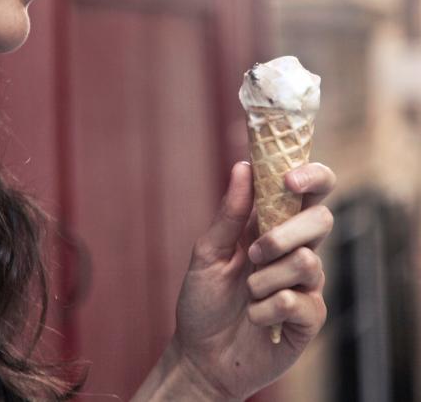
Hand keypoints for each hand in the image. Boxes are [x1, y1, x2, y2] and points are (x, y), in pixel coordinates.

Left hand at [172, 160, 334, 400]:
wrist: (200, 357)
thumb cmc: (203, 300)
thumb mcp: (208, 251)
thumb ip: (230, 213)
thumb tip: (244, 166)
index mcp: (275, 226)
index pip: (311, 190)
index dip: (311, 175)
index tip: (289, 179)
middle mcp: (297, 250)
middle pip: (322, 219)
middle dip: (285, 232)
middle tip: (254, 252)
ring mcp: (307, 285)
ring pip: (307, 260)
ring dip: (265, 278)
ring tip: (247, 293)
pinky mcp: (309, 318)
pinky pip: (297, 301)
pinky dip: (265, 308)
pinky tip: (254, 318)